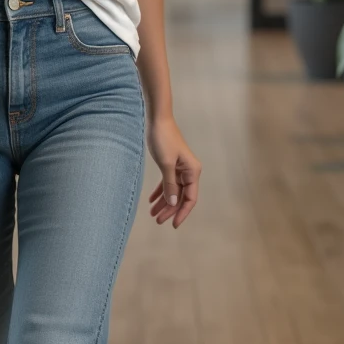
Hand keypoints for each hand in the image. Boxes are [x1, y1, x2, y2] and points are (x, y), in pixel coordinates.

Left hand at [146, 114, 200, 228]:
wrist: (157, 119)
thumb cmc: (163, 139)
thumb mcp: (166, 164)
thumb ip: (170, 184)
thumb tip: (173, 202)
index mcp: (192, 171)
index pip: (190, 198)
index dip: (182, 212)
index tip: (173, 224)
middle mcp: (189, 171)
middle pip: (180, 196)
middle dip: (169, 209)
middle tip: (157, 221)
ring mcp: (180, 168)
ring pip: (173, 191)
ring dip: (163, 202)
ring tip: (152, 214)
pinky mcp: (170, 164)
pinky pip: (167, 182)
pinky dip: (160, 191)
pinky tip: (151, 200)